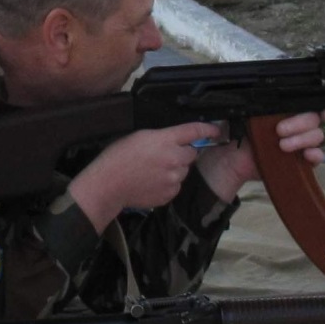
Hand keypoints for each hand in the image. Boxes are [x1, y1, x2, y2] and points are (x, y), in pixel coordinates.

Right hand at [69, 122, 218, 227]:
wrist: (109, 185)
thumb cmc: (119, 157)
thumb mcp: (140, 136)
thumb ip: (163, 137)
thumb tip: (177, 140)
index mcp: (165, 140)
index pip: (194, 131)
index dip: (207, 130)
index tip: (215, 131)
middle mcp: (174, 159)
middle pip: (191, 154)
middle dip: (182, 153)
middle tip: (163, 155)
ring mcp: (173, 179)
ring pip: (183, 171)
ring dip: (175, 169)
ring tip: (154, 171)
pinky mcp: (170, 193)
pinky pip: (176, 185)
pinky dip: (168, 183)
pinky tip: (152, 182)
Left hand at [198, 109, 324, 201]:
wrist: (230, 161)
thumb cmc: (235, 134)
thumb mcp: (240, 114)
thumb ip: (249, 104)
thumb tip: (245, 103)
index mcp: (284, 110)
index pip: (309, 102)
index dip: (320, 103)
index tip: (320, 108)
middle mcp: (296, 124)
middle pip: (314, 118)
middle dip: (300, 123)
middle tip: (279, 130)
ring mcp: (299, 143)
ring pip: (317, 136)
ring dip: (302, 139)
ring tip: (282, 145)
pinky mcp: (300, 161)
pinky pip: (317, 157)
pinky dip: (316, 155)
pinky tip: (306, 155)